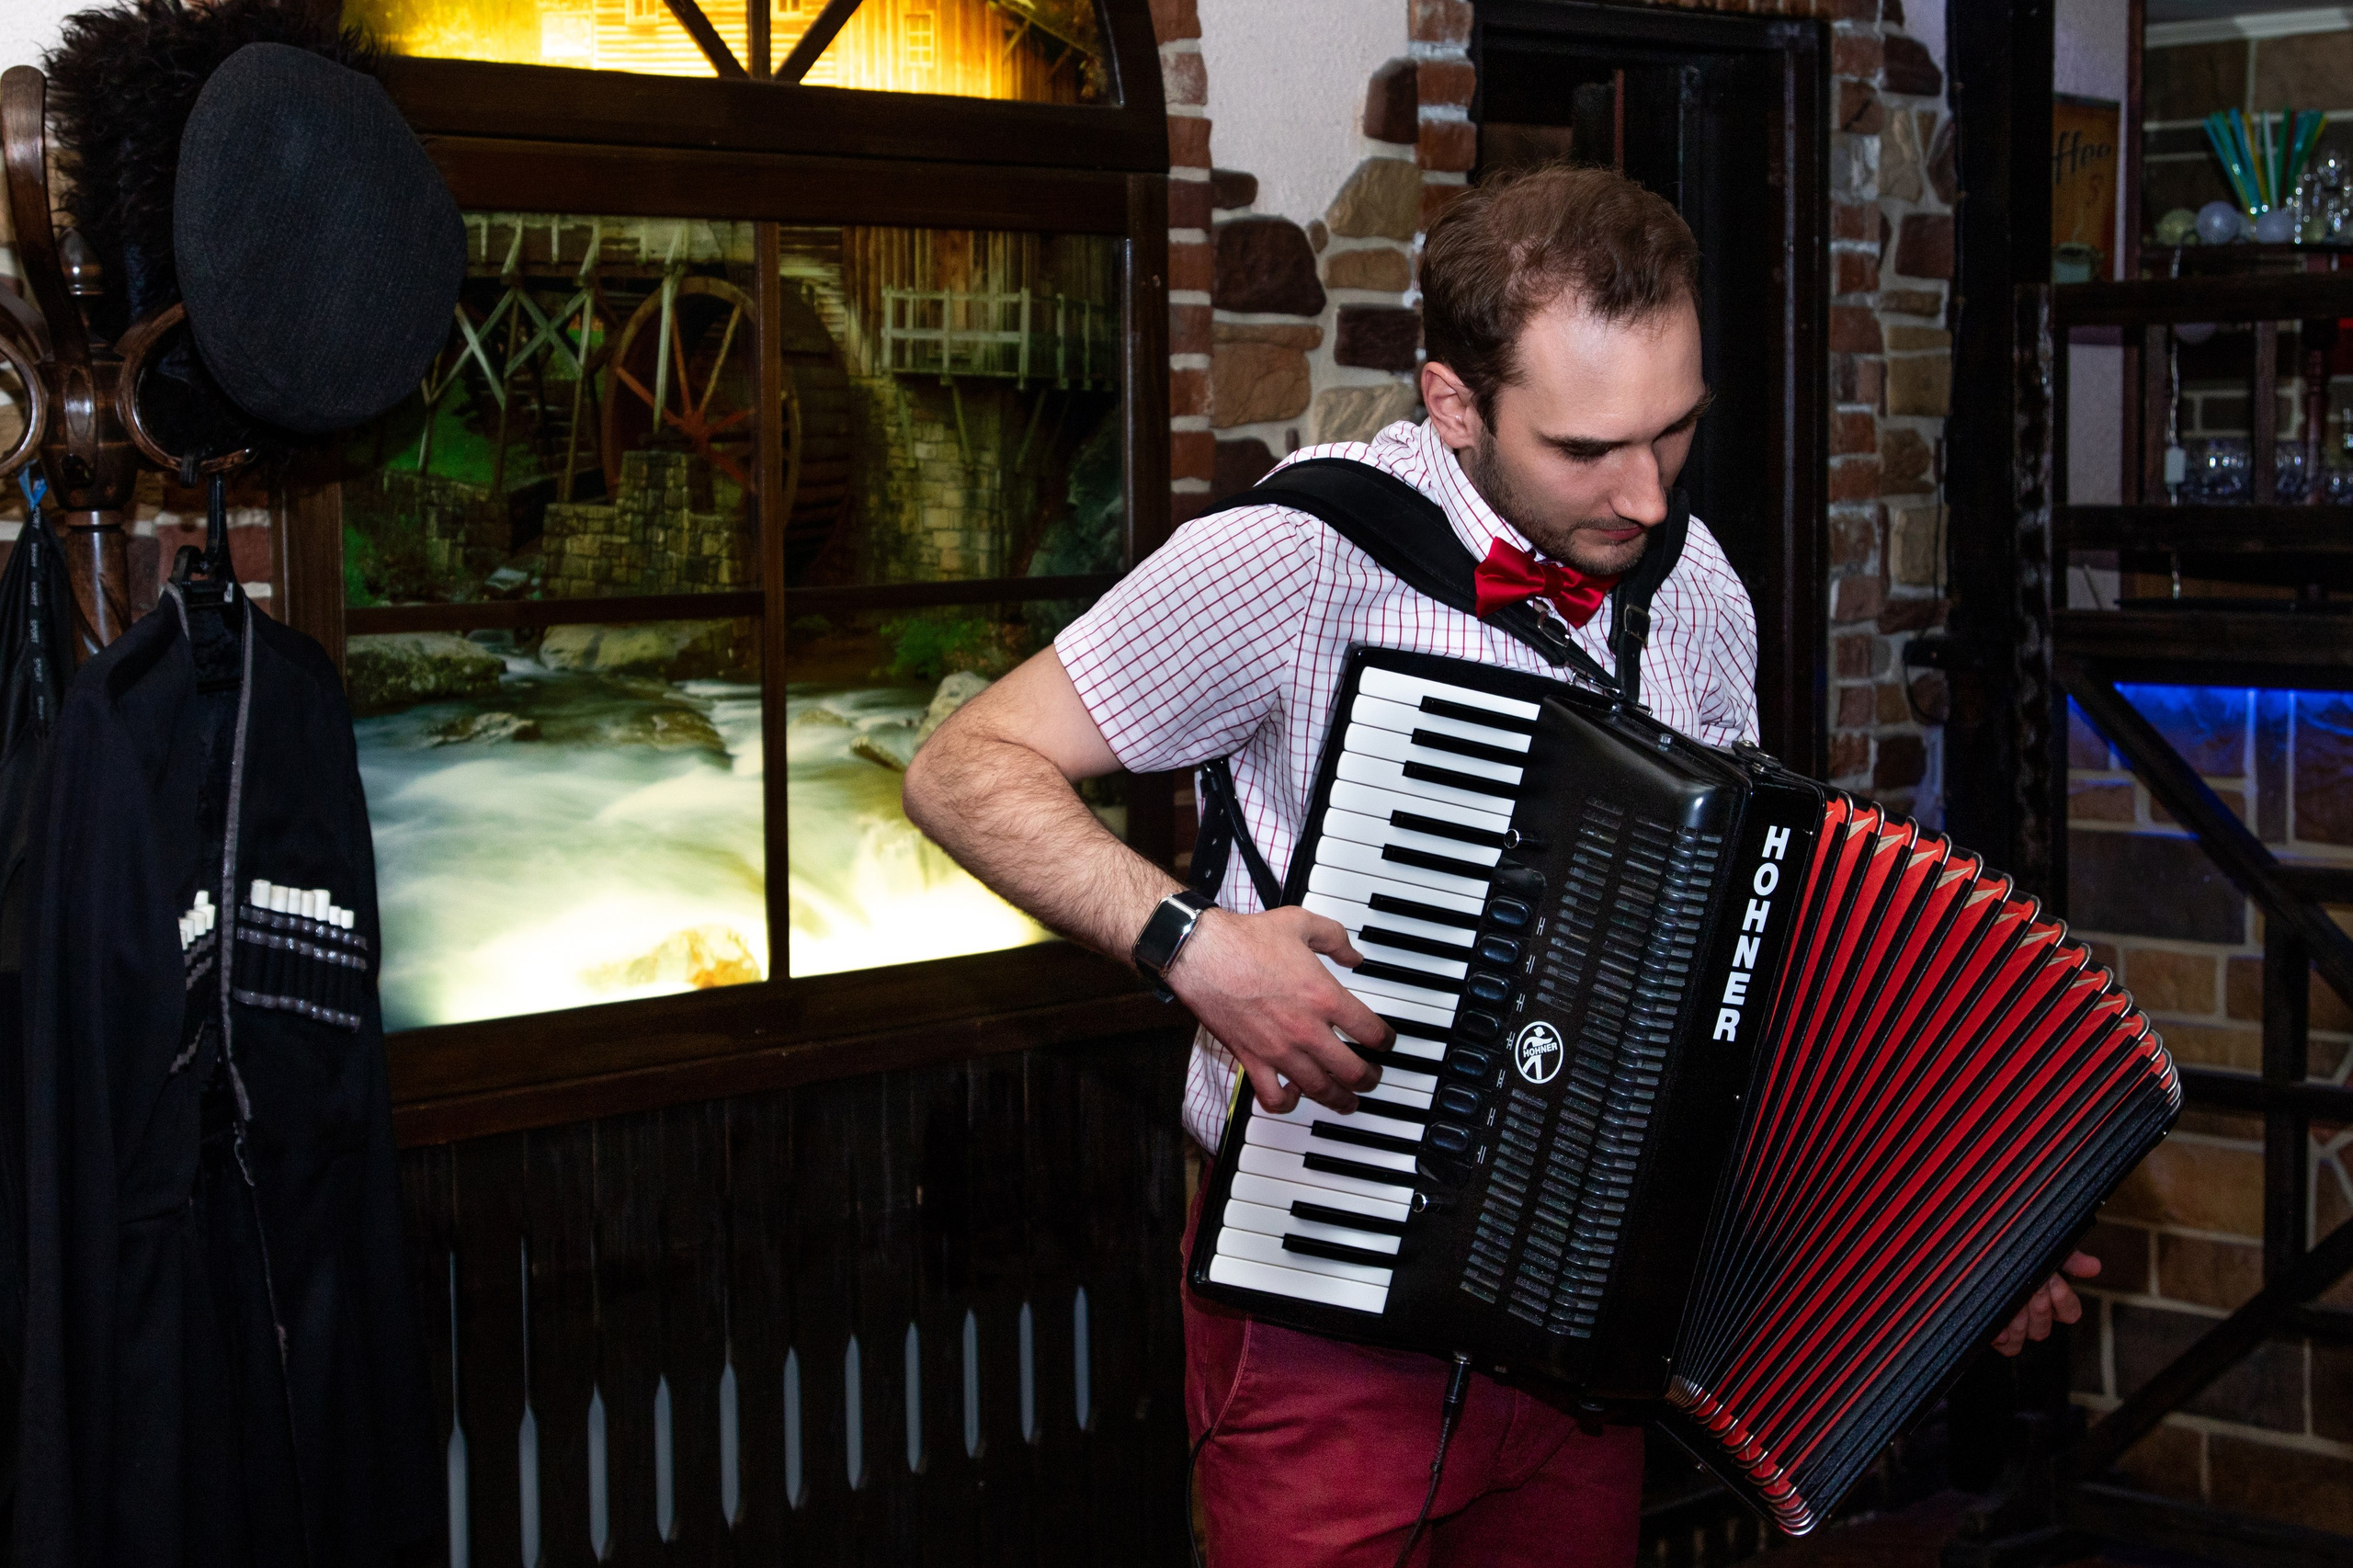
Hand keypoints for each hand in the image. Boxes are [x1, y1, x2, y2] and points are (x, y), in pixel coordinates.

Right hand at [1165, 906, 1394, 1115]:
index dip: (1386, 1041)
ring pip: (1320, 1090)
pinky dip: (1288, 1104)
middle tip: (1373, 1078)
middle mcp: (1307, 1030)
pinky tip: (1295, 1096)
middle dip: (1370, 1079)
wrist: (1202, 953)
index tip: (1385, 1042)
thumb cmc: (1246, 939)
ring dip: (1340, 1100)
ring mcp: (1279, 1050)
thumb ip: (1335, 938)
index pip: (1371, 1031)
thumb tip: (1354, 955)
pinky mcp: (1252, 1060)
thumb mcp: (1301, 923)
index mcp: (1324, 996)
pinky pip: (1274, 1098)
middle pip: (1353, 1071)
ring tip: (1348, 1101)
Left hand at [1992, 1251, 2099, 1355]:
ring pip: (2027, 1336)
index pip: (2070, 1312)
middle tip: (2031, 1288)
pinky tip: (1999, 1328)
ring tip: (2012, 1303)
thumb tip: (2093, 1266)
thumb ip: (2068, 1257)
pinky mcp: (1996, 1329)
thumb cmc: (2015, 1251)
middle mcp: (2035, 1314)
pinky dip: (2002, 1337)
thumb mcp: (2042, 1248)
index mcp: (2051, 1298)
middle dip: (2038, 1305)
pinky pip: (2005, 1345)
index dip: (2063, 1299)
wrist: (1982, 1252)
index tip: (2054, 1281)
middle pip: (2046, 1326)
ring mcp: (2016, 1323)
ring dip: (2020, 1321)